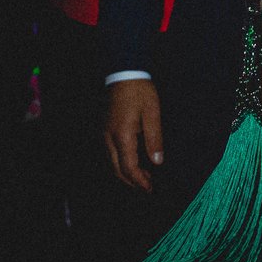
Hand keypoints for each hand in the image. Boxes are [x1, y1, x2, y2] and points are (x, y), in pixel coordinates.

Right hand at [103, 77, 164, 192]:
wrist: (123, 72)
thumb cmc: (139, 91)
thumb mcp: (152, 112)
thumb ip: (154, 138)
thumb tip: (157, 162)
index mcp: (122, 135)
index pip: (129, 168)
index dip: (140, 181)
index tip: (150, 189)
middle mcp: (109, 138)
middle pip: (117, 170)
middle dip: (132, 181)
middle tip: (148, 187)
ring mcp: (104, 134)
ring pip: (112, 163)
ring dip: (126, 173)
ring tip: (144, 176)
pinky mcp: (104, 129)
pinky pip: (110, 153)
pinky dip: (121, 163)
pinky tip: (134, 161)